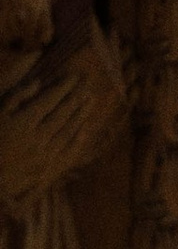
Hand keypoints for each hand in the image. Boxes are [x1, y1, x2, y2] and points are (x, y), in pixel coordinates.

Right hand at [0, 68, 108, 197]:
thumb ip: (16, 97)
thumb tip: (38, 82)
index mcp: (23, 123)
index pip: (50, 100)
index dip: (64, 87)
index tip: (75, 76)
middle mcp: (37, 138)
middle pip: (63, 114)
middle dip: (76, 97)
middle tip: (88, 84)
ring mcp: (43, 156)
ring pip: (68, 131)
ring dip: (81, 114)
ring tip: (90, 100)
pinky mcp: (46, 171)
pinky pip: (67, 152)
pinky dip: (78, 139)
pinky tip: (85, 128)